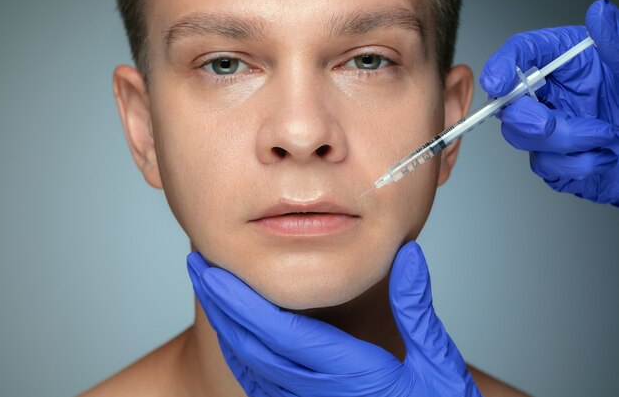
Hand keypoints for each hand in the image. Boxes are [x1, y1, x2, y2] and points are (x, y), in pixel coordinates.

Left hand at [187, 242, 481, 396]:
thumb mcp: (438, 362)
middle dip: (221, 305)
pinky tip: (233, 335)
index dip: (242, 301)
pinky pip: (261, 386)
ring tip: (209, 290)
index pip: (280, 333)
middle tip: (197, 267)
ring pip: (251, 368)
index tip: (214, 270)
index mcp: (350, 375)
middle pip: (254, 347)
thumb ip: (417, 309)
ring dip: (225, 327)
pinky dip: (240, 355)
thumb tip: (407, 253)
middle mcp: (320, 394)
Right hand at [480, 0, 618, 205]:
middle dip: (526, 117)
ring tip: (606, 136)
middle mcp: (548, 92)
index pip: (520, 52)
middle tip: (548, 122)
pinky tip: (602, 155)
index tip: (499, 81)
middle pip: (508, 103)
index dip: (502, 65)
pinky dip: (576, 164)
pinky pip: (545, 164)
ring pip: (523, 137)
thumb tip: (601, 13)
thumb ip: (613, 41)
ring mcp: (545, 127)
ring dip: (566, 142)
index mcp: (562, 60)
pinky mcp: (550, 157)